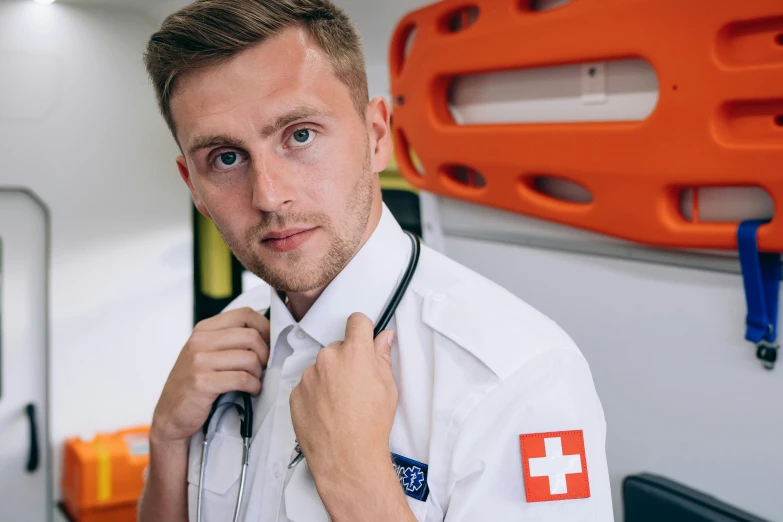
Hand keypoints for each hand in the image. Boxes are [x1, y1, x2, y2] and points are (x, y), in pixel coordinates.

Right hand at [150, 307, 269, 446]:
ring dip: (259, 372)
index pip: (244, 314)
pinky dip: (254, 386)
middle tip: (264, 367)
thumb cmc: (194, 382)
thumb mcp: (207, 352)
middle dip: (265, 353)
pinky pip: (242, 379)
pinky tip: (251, 391)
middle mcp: (200, 341)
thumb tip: (268, 334)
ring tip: (254, 380)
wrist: (170, 414)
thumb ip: (229, 339)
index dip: (265, 327)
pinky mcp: (202, 383)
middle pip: (251, 336)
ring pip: (249, 358)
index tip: (270, 343)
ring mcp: (199, 361)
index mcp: (204, 329)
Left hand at [289, 313, 399, 510]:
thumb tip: (385, 337)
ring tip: (341, 403)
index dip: (363, 329)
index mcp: (354, 353)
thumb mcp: (388, 388)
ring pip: (321, 367)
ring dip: (329, 377)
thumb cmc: (371, 425)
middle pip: (338, 347)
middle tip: (356, 384)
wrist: (347, 458)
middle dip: (347, 360)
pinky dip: (316, 394)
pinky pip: (307, 385)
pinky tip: (327, 412)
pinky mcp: (295, 393)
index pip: (356, 321)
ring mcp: (308, 376)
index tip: (364, 339)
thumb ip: (383, 356)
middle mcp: (328, 358)